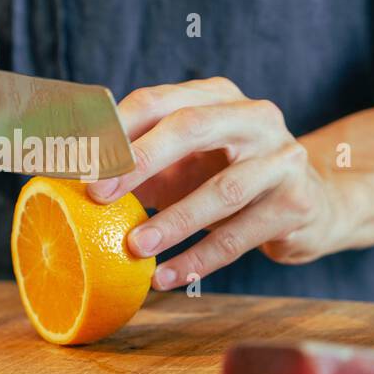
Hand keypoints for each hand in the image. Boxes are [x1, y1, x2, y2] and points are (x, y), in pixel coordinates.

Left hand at [87, 77, 341, 290]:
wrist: (311, 202)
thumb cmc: (225, 176)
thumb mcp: (181, 159)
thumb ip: (135, 157)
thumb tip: (63, 171)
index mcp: (217, 95)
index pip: (157, 100)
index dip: (115, 129)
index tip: (78, 162)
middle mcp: (254, 116)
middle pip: (191, 126)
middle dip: (139, 160)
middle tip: (97, 194)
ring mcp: (281, 159)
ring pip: (222, 190)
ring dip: (173, 221)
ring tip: (133, 246)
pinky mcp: (295, 203)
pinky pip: (239, 236)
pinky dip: (198, 260)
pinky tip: (165, 278)